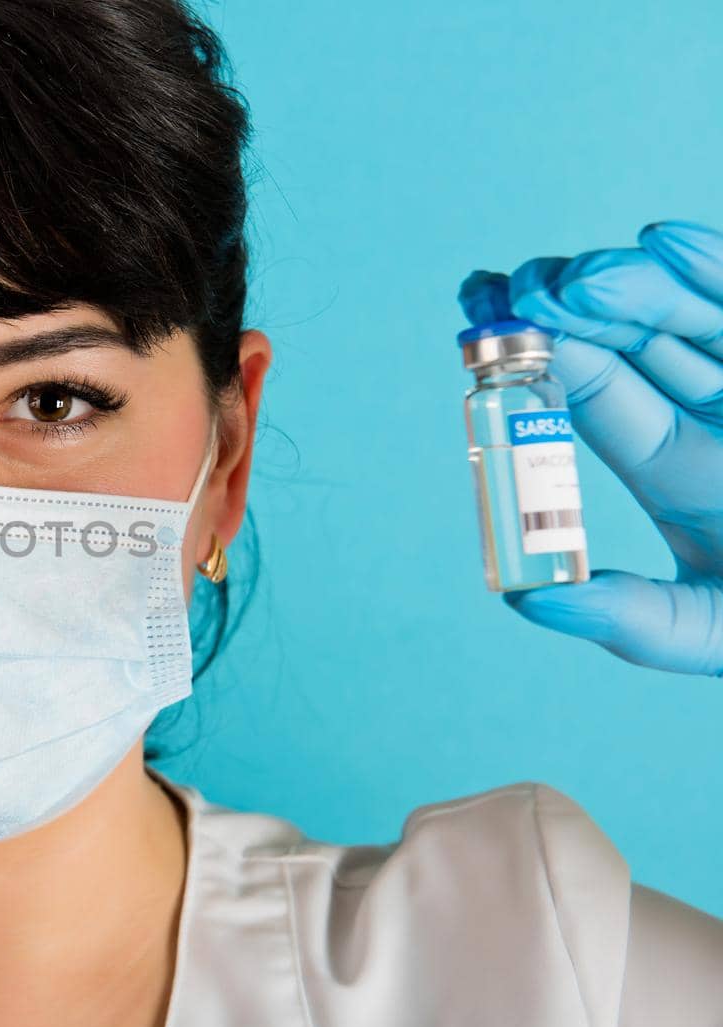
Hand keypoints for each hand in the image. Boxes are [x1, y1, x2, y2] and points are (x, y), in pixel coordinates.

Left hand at [458, 220, 722, 676]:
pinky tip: (664, 241)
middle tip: (521, 288)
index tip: (479, 324)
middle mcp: (717, 406)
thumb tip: (520, 599)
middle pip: (632, 336)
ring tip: (576, 279)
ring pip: (691, 305)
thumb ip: (631, 622)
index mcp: (676, 464)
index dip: (535, 358)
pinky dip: (712, 263)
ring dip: (630, 280)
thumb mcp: (715, 632)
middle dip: (572, 303)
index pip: (592, 396)